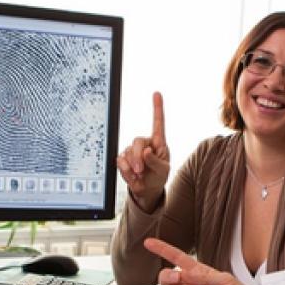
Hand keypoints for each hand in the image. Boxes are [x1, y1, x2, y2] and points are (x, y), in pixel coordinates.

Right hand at [117, 92, 169, 211]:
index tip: (157, 94)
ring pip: (128, 153)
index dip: (157, 108)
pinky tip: (133, 175)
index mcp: (158, 143)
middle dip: (138, 157)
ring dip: (133, 166)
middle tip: (141, 170)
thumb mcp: (163, 171)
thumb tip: (146, 152)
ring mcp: (133, 151)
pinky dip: (126, 171)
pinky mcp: (124, 158)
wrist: (147, 189)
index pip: (158, 123)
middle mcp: (145, 144)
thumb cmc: (158, 177)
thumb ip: (155, 161)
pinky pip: (120, 161)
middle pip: (137, 141)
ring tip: (140, 175)